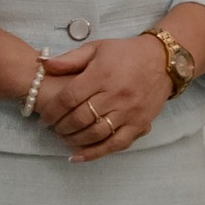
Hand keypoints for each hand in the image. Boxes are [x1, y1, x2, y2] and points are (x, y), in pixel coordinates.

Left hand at [37, 34, 170, 162]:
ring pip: (96, 134)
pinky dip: (95, 153)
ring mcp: (129, 111)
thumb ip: (69, 59)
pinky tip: (78, 156)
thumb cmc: (125, 53)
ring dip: (75, 140)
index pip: (69, 98)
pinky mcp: (139, 124)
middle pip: (80, 118)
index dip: (53, 111)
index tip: (45, 118)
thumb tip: (42, 64)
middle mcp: (115, 94)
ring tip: (64, 138)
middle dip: (61, 127)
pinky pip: (115, 144)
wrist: (162, 61)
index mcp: (101, 74)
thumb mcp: (96, 48)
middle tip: (53, 128)